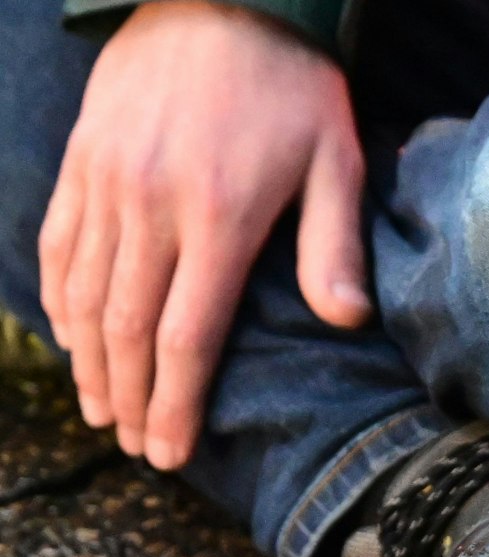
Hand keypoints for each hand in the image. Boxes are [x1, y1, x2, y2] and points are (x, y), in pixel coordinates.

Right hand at [39, 0, 368, 470]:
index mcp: (219, 217)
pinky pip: (57, 243)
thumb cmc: (293, 86)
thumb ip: (333, 245)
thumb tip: (346, 321)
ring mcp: (105, 181)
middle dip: (130, 398)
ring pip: (84, 293)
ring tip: (103, 410)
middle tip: (136, 447)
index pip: (187, 336)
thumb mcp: (337, 160)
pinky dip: (60, 299)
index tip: (170, 454)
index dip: (175, 403)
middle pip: (128, 329)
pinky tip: (72, 338)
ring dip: (90, 361)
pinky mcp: (81, 160)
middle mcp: (150, 206)